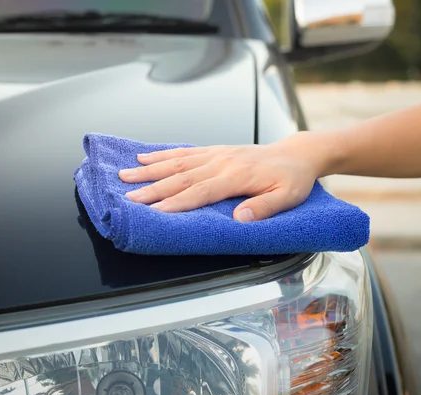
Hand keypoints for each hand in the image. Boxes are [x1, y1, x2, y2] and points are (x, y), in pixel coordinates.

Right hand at [118, 133, 324, 221]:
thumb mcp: (288, 198)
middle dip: (153, 188)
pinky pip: (184, 151)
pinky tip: (143, 158)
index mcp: (237, 176)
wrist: (295, 154)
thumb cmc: (292, 179)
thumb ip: (264, 208)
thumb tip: (239, 218)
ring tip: (125, 175)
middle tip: (129, 196)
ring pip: (177, 162)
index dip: (177, 202)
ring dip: (149, 170)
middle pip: (181, 176)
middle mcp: (221, 162)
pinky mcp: (213, 151)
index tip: (155, 210)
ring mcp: (215, 154)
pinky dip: (162, 155)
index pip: (201, 191)